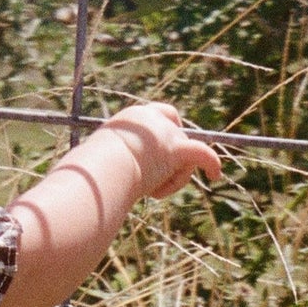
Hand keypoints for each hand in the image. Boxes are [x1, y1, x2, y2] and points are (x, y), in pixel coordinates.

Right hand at [103, 102, 221, 196]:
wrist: (103, 168)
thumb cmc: (94, 171)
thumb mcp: (99, 158)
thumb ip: (110, 159)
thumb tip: (92, 174)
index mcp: (133, 118)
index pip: (160, 115)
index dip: (167, 130)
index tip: (162, 148)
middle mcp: (153, 119)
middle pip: (176, 138)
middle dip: (171, 159)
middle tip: (156, 178)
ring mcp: (167, 133)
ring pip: (183, 157)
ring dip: (171, 178)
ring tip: (152, 191)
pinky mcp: (177, 149)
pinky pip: (202, 154)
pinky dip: (212, 163)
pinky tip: (215, 175)